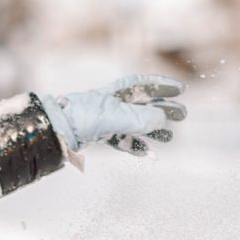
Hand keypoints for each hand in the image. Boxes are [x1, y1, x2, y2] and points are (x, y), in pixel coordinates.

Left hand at [42, 74, 185, 155]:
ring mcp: (107, 119)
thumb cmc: (84, 117)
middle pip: (144, 105)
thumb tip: (163, 119)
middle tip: (182, 115)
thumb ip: (142, 118)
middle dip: (163, 109)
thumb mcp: (117, 116)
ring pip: (136, 124)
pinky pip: (124, 141)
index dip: (163, 85)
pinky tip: (150, 156)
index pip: (145, 84)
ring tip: (169, 138)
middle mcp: (114, 103)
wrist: (57, 130)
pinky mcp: (101, 135)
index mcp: (118, 92)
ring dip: (153, 131)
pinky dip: (137, 147)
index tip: (181, 89)